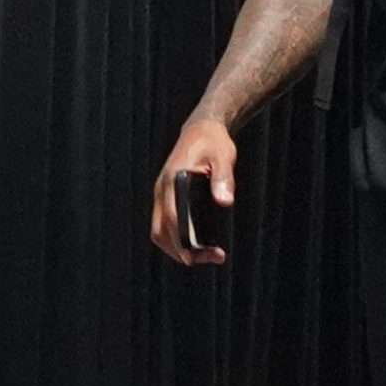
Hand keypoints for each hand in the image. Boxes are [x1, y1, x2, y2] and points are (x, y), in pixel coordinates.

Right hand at [151, 119, 234, 266]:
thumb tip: (225, 202)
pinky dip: (177, 240)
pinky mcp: (165, 198)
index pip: (172, 217)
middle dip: (182, 250)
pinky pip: (164, 225)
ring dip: (178, 248)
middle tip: (213, 257)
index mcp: (173, 180)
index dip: (182, 240)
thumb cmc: (213, 141)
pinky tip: (198, 244)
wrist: (201, 129)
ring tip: (207, 255)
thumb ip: (223, 178)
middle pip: (161, 231)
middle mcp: (161, 190)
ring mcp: (160, 195)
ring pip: (160, 232)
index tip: (197, 256)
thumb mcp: (223, 156)